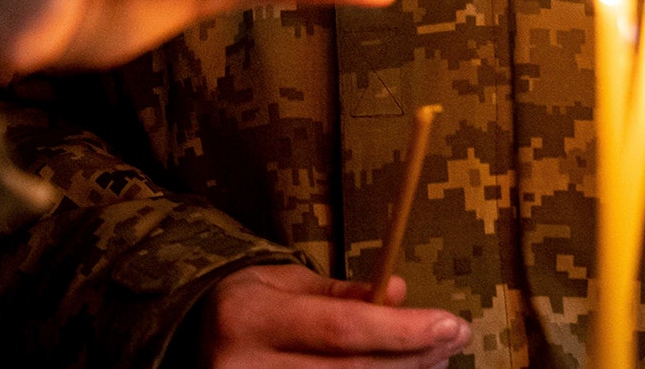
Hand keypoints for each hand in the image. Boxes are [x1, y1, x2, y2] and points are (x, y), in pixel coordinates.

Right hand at [195, 265, 470, 368]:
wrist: (191, 342)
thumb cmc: (246, 307)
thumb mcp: (283, 283)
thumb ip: (340, 294)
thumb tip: (400, 292)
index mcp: (251, 318)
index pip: (340, 328)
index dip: (401, 330)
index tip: (450, 323)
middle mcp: (247, 368)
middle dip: (413, 357)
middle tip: (453, 339)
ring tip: (435, 359)